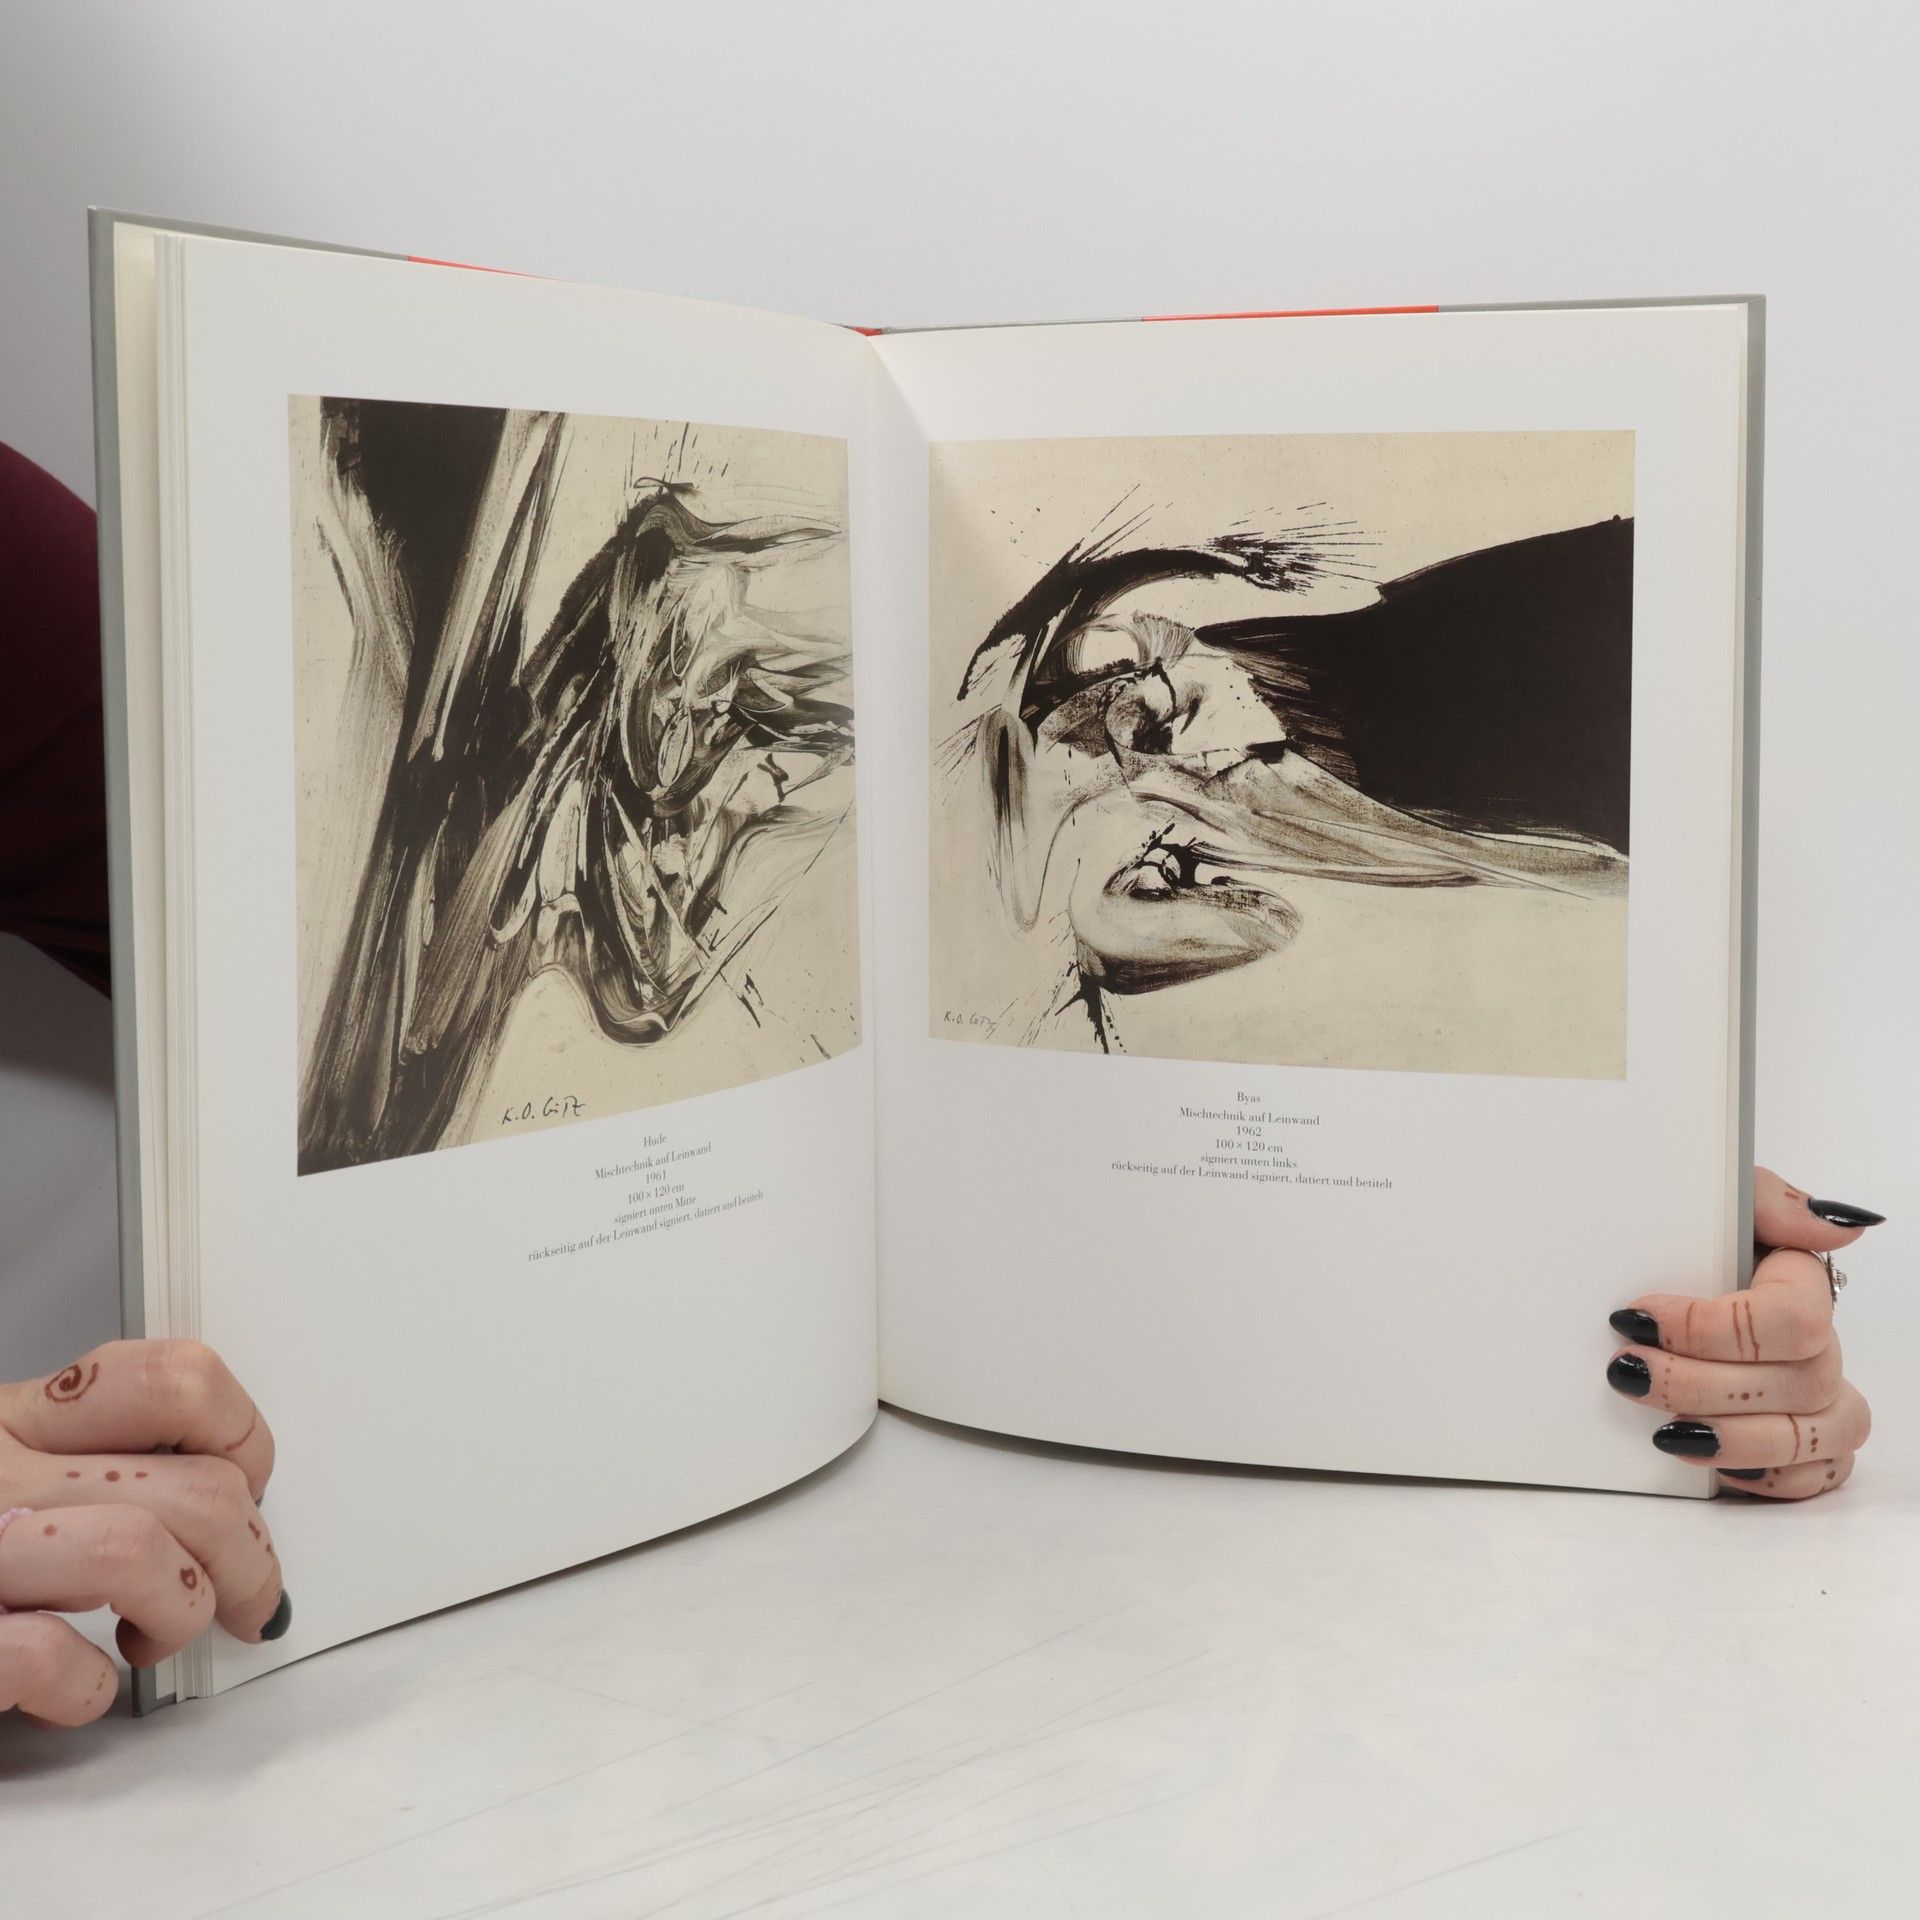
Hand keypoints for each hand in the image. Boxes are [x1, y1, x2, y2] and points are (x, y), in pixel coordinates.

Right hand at [0, 1340, 285, 1726]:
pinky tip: (73, 1687)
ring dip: (181, 1613)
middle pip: (192, 1486)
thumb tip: (235, 1507)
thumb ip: (100, 1469)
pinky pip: (50, 1654)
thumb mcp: (12, 1474)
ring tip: (157, 1637)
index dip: (244, 1439)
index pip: (177, 1378)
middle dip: (249, 1556)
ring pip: (138, 1554)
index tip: (246, 1487)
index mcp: (16, 1422)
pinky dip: (87, 1687)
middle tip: (246, 1596)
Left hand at [1606, 1168, 1881, 1498]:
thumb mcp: (1722, 1201)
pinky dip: (1766, 1480)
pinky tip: (1711, 1465)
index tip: (1637, 1315)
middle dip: (1696, 1384)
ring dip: (1733, 1440)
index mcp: (1801, 1289)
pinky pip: (1814, 1480)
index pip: (1791, 1317)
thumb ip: (1769, 1201)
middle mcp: (1819, 1349)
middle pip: (1792, 1383)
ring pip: (1807, 1437)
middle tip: (1626, 1371)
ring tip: (1664, 1431)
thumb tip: (1836, 1227)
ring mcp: (1818, 1403)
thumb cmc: (1698, 1241)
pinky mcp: (1805, 1449)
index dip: (1710, 1326)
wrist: (1668, 1277)